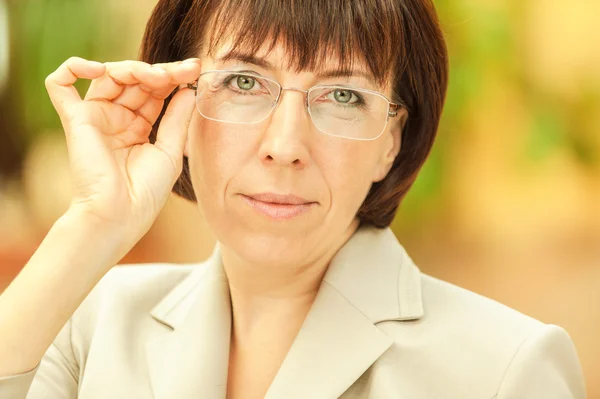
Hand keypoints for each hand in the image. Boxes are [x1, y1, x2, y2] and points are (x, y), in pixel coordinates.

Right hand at [45, 57, 200, 243]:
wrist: (121, 215)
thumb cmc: (146, 192)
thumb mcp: (170, 150)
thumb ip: (177, 118)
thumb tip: (189, 88)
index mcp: (138, 126)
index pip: (154, 91)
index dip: (174, 78)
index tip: (196, 69)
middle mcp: (116, 118)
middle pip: (135, 79)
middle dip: (161, 71)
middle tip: (185, 70)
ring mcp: (95, 117)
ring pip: (109, 75)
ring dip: (134, 68)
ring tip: (157, 76)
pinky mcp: (75, 120)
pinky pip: (60, 85)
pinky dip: (74, 67)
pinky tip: (100, 69)